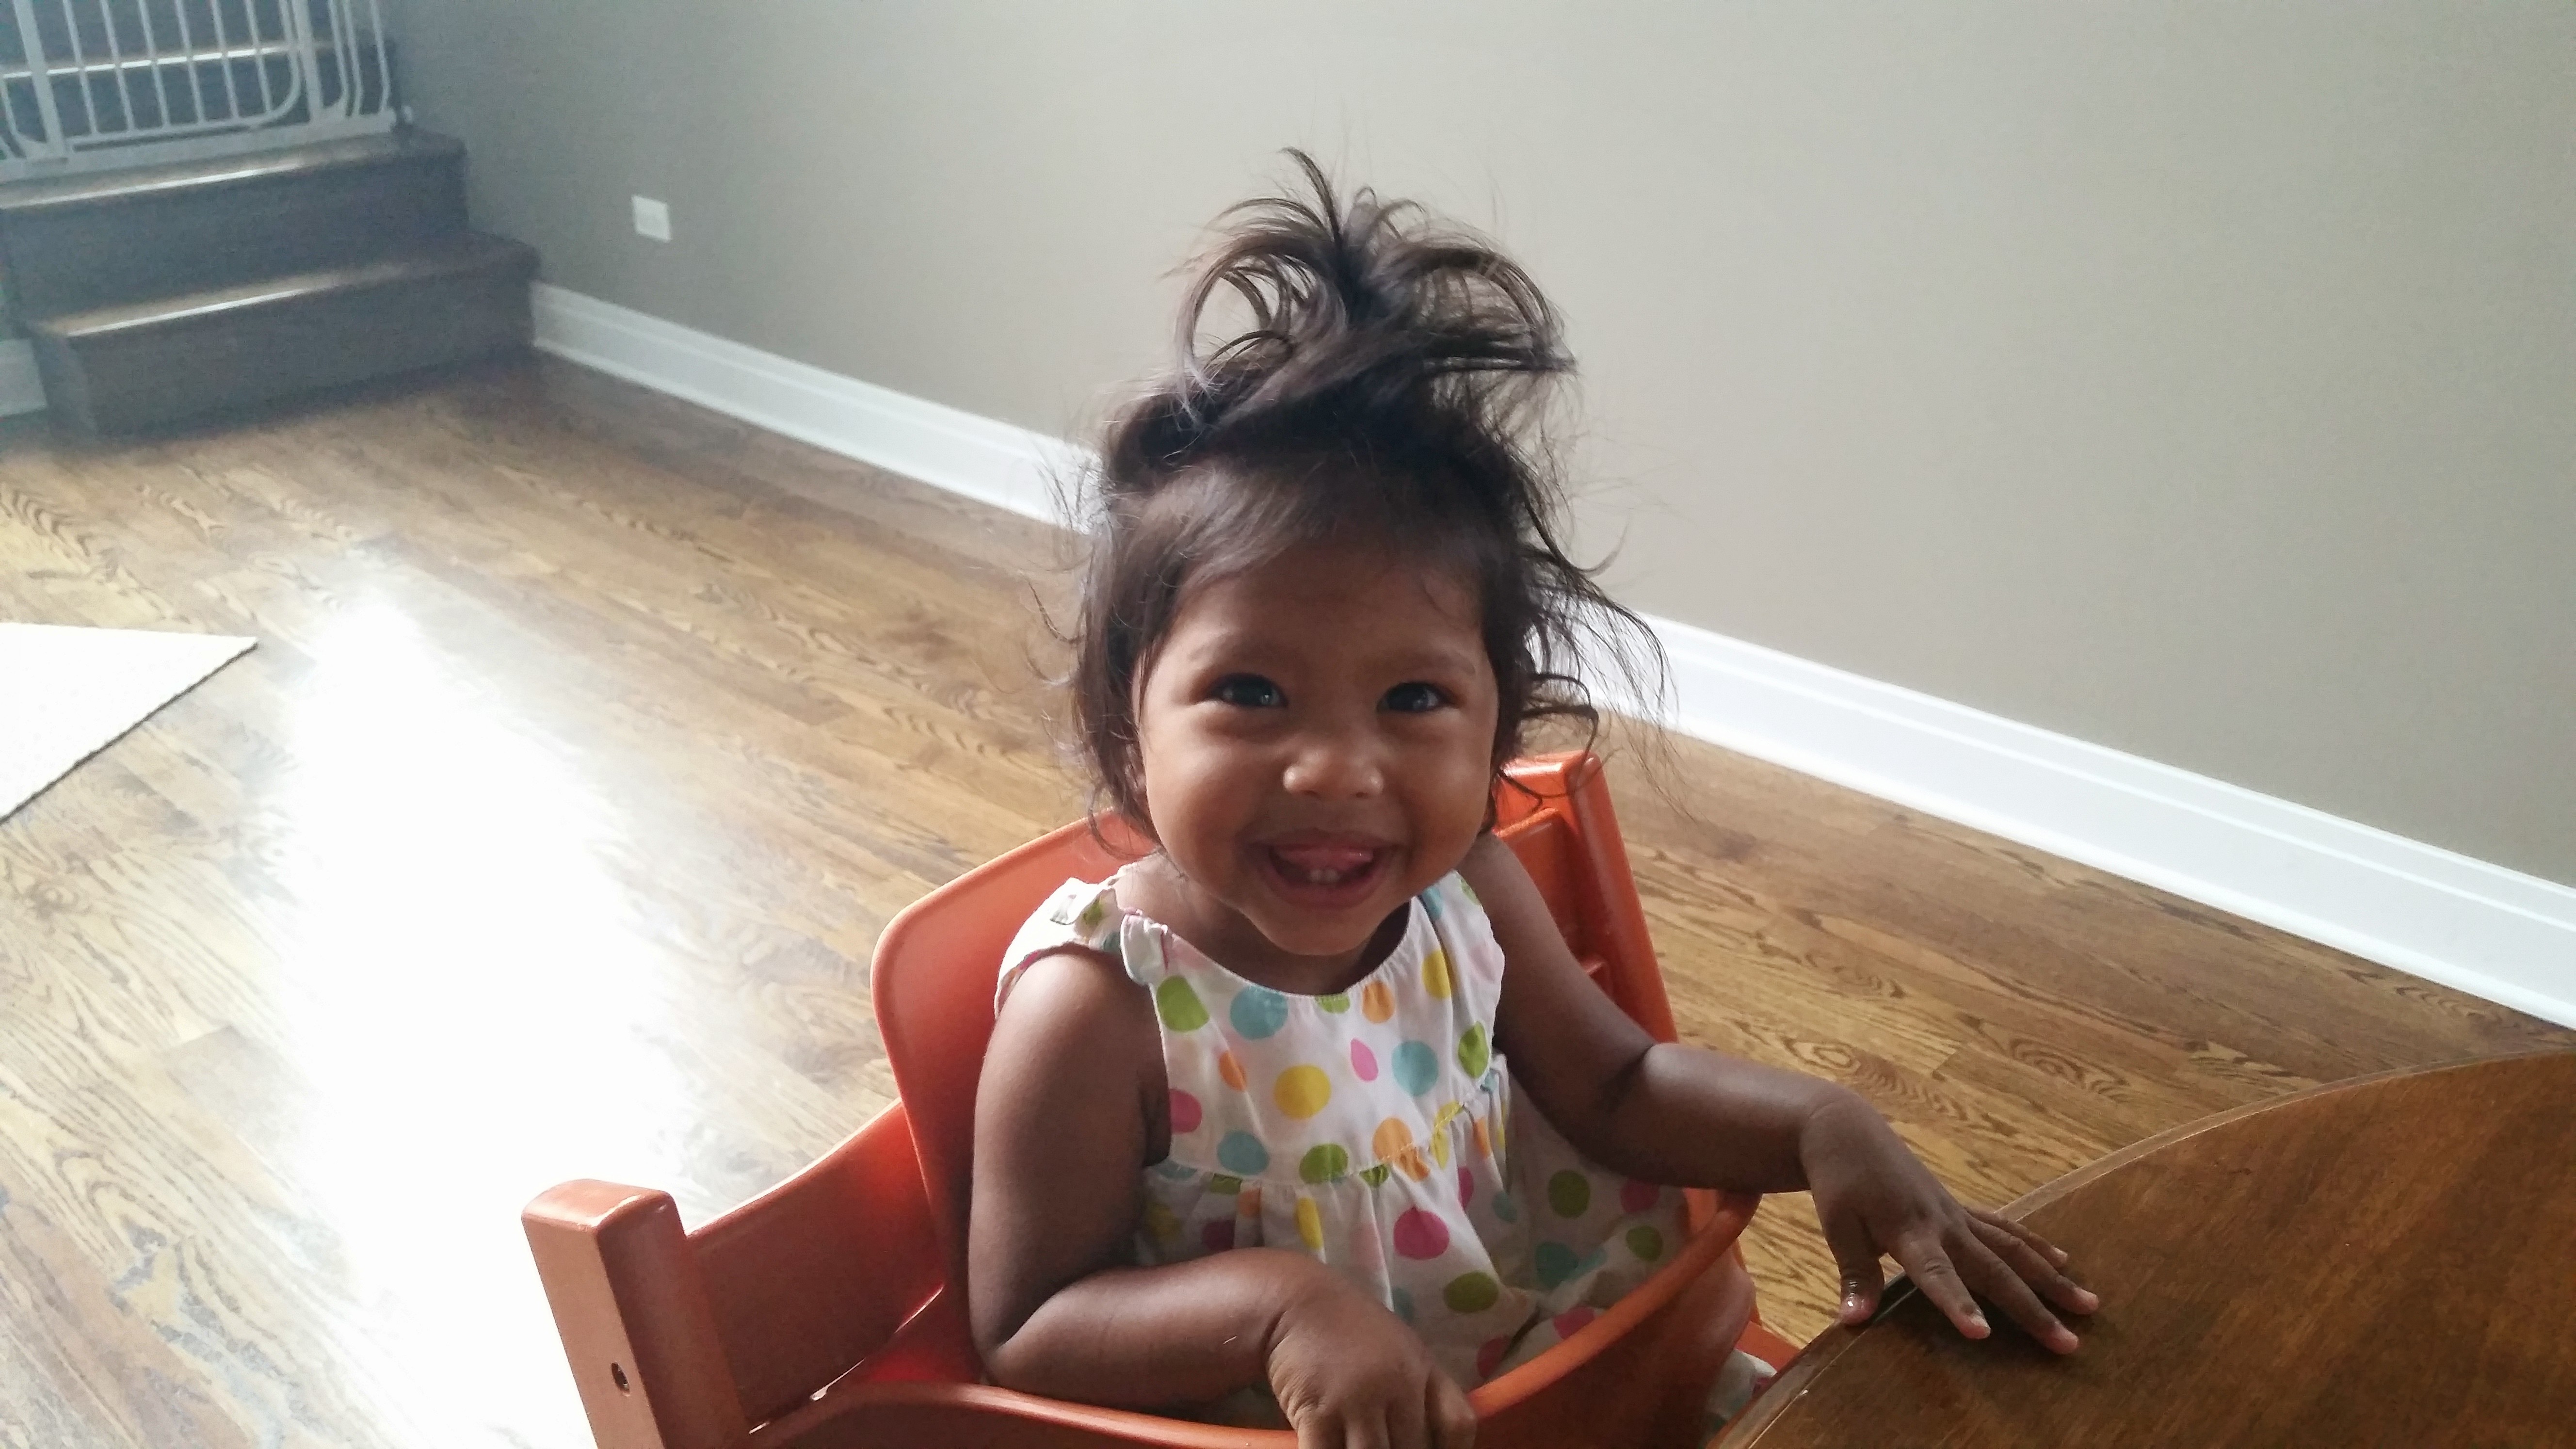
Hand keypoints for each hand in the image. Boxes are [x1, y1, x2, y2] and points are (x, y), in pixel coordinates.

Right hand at [1267, 1270, 1476, 1448]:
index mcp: (1423, 1369)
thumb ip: (1417, 1387)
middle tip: (1382, 1446)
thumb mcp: (1397, 1346)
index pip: (1458, 1424)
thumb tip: (1428, 1436)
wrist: (1295, 1302)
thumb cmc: (1348, 1325)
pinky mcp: (1319, 1414)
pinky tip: (1329, 1448)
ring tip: (1354, 1448)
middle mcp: (1398, 1388)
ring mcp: (1358, 1402)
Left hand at [1799, 1092, 2098, 1352]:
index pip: (1936, 1274)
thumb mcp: (1837, 1226)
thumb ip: (1854, 1274)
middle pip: (1994, 1270)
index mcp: (1909, 1232)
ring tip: (2089, 1305)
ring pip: (2013, 1249)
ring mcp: (1957, 1214)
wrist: (1848, 1131)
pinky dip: (2035, 1245)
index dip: (1958, 1303)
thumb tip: (1853, 1322)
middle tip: (2070, 1343)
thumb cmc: (1839, 1182)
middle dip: (2033, 1308)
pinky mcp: (1960, 1208)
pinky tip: (2062, 1261)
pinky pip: (2005, 1229)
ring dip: (2051, 1279)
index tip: (1983, 1335)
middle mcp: (1943, 1224)